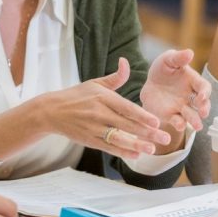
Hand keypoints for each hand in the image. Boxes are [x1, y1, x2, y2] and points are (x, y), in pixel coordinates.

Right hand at [38, 58, 171, 159]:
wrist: (52, 111)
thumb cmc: (77, 96)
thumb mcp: (95, 83)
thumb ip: (115, 77)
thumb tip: (126, 62)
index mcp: (102, 97)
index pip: (126, 108)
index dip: (142, 115)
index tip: (157, 121)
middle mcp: (98, 113)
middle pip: (126, 124)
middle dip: (147, 132)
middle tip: (165, 138)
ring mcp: (93, 128)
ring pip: (118, 138)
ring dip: (136, 144)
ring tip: (152, 149)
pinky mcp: (89, 140)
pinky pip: (108, 147)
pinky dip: (122, 151)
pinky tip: (136, 154)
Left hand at [140, 49, 211, 140]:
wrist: (149, 84)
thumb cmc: (163, 69)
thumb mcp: (167, 60)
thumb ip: (178, 57)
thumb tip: (190, 52)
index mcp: (192, 81)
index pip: (204, 87)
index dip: (205, 92)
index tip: (202, 96)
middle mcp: (190, 96)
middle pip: (202, 104)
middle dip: (204, 109)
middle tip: (203, 113)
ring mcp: (182, 107)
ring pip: (192, 116)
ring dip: (195, 120)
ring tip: (197, 126)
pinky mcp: (171, 116)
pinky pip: (178, 121)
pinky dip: (180, 124)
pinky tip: (180, 125)